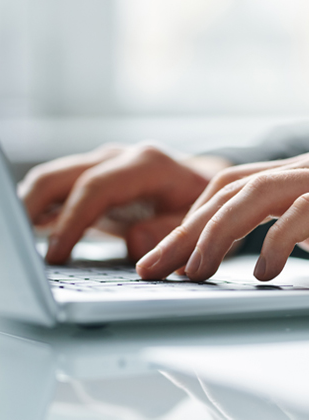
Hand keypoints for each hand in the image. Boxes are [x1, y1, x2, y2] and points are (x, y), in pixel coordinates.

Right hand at [18, 143, 229, 263]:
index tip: (54, 257)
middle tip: (13, 245)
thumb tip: (135, 241)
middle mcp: (117, 158)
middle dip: (30, 207)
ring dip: (27, 206)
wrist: (201, 184)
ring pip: (51, 179)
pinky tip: (26, 231)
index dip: (71, 221)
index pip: (95, 187)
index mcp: (145, 164)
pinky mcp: (93, 180)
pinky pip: (57, 190)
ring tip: (11, 239)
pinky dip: (39, 209)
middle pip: (60, 175)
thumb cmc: (202, 204)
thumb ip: (171, 232)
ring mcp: (102, 166)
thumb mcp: (200, 220)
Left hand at [137, 153, 308, 281]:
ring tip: (194, 271)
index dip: (191, 221)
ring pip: (255, 192)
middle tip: (151, 268)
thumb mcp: (307, 222)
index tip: (165, 257)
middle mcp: (296, 170)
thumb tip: (239, 264)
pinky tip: (263, 273)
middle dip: (184, 232)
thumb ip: (280, 229)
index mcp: (282, 176)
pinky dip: (276, 243)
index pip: (224, 188)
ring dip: (217, 232)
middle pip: (226, 191)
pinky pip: (302, 211)